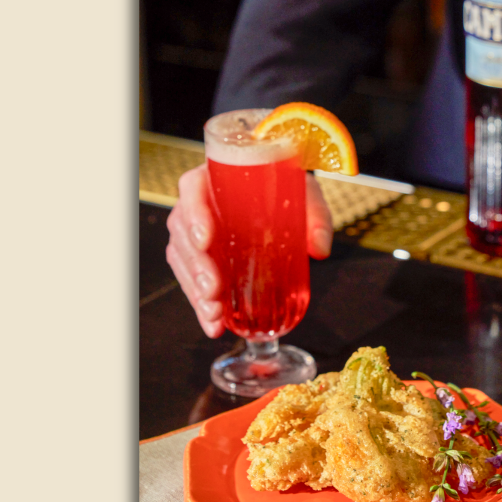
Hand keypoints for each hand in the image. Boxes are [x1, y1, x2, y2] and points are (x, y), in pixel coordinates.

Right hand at [164, 163, 333, 338]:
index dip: (194, 213)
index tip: (206, 239)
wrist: (279, 197)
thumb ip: (315, 217)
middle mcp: (198, 203)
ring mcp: (193, 231)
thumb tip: (319, 249)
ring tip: (214, 314)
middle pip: (182, 231)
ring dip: (195, 289)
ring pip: (182, 259)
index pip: (192, 189)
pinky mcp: (198, 256)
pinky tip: (215, 323)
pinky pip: (189, 278)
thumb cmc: (285, 188)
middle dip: (196, 266)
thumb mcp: (304, 193)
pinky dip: (200, 303)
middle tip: (214, 290)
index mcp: (216, 178)